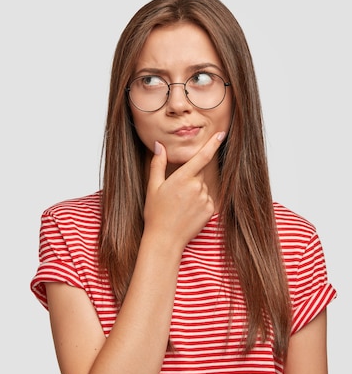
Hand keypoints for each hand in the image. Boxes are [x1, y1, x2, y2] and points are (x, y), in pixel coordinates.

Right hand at [143, 132, 225, 247]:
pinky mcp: (210, 210)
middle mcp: (196, 187)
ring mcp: (205, 199)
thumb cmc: (155, 213)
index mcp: (182, 178)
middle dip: (190, 177)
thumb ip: (158, 164)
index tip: (221, 134)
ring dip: (194, 191)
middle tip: (175, 192)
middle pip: (199, 173)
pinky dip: (199, 202)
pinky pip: (207, 199)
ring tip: (180, 205)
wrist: (165, 239)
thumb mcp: (152, 187)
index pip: (201, 157)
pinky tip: (187, 211)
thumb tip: (159, 145)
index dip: (212, 144)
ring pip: (202, 187)